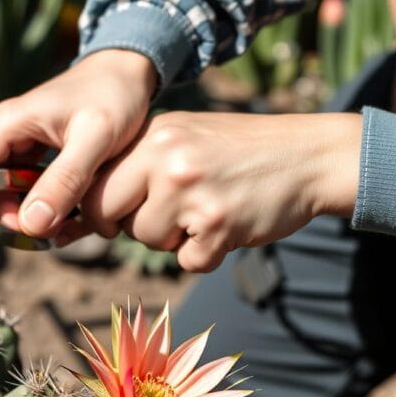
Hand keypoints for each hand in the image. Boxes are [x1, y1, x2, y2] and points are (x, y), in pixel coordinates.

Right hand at [0, 49, 157, 237]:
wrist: (128, 71)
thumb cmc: (114, 96)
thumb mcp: (95, 139)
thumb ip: (64, 181)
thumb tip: (30, 224)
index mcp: (6, 123)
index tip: (18, 230)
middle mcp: (3, 131)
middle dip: (13, 216)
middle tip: (51, 234)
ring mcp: (16, 141)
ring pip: (6, 190)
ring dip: (30, 212)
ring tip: (64, 225)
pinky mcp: (31, 150)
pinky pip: (24, 185)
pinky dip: (43, 202)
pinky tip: (68, 213)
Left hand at [81, 111, 360, 270]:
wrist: (309, 156)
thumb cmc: (237, 152)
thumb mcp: (181, 137)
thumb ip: (136, 162)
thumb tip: (86, 209)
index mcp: (152, 135)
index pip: (92, 184)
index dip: (98, 208)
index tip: (113, 215)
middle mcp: (166, 159)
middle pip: (106, 215)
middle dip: (126, 226)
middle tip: (160, 219)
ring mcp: (192, 192)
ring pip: (147, 241)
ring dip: (172, 239)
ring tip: (204, 212)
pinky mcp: (218, 225)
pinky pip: (187, 261)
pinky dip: (205, 255)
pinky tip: (227, 227)